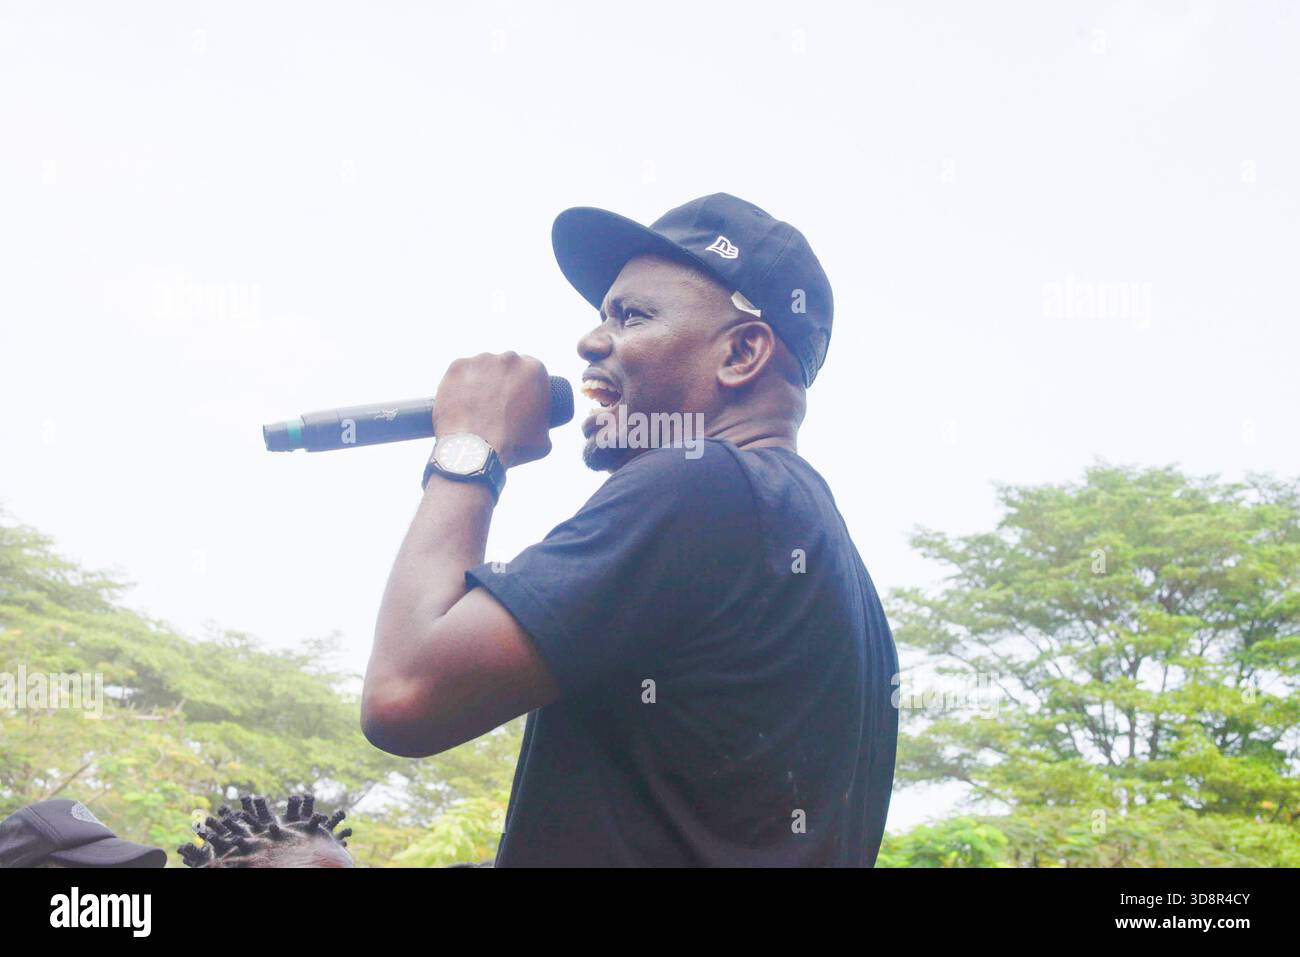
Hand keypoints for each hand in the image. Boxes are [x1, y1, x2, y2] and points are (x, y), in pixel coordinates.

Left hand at [431, 352, 552, 468]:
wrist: (475, 451)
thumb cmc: (512, 448)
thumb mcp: (542, 440)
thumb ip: (543, 426)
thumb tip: (537, 428)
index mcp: (534, 370)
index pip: (530, 372)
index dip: (524, 386)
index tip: (517, 400)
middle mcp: (509, 358)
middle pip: (506, 367)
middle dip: (502, 382)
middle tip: (496, 405)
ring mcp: (481, 360)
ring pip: (482, 369)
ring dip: (481, 382)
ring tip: (476, 408)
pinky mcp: (457, 367)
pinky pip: (460, 373)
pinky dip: (459, 385)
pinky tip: (460, 403)